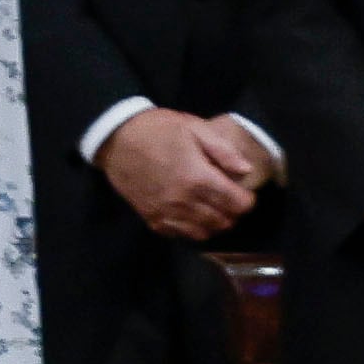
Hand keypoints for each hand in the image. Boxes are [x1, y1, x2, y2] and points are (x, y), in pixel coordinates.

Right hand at [102, 108, 265, 241]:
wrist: (116, 139)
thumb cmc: (158, 130)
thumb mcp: (195, 128)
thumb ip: (224, 151)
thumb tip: (246, 170)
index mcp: (198, 178)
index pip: (237, 204)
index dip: (247, 200)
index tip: (244, 191)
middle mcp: (184, 202)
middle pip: (223, 222)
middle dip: (232, 212)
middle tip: (229, 199)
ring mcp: (166, 213)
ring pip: (203, 233)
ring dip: (213, 223)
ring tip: (212, 208)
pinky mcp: (151, 218)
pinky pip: (180, 235)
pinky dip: (191, 229)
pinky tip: (191, 215)